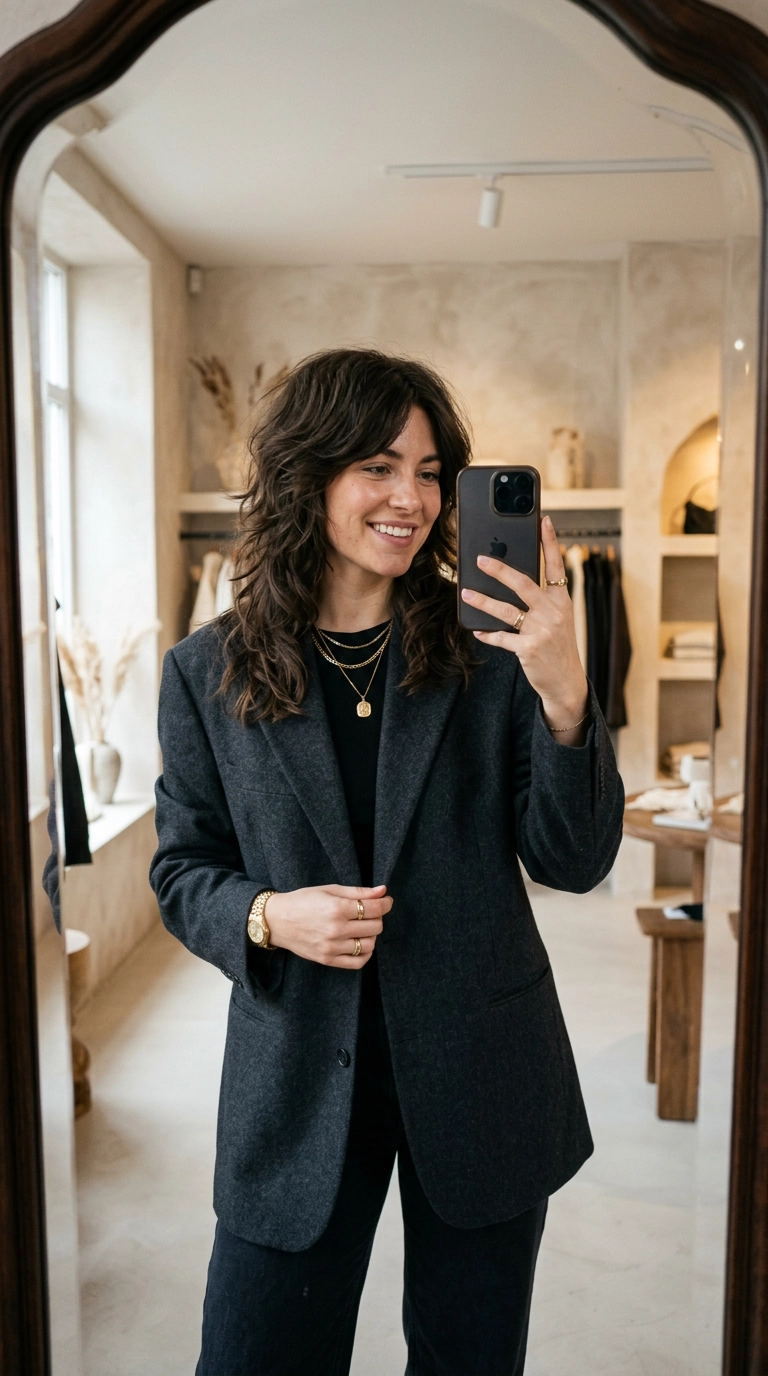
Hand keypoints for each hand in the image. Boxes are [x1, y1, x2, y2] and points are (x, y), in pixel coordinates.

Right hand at [264, 884, 391, 967]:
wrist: (276, 920)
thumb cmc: (302, 901)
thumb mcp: (329, 890)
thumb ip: (358, 892)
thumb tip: (383, 891)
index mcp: (337, 908)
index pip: (374, 909)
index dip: (385, 904)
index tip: (386, 901)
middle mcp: (336, 929)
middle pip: (375, 926)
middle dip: (377, 917)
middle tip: (370, 912)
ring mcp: (332, 947)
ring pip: (369, 944)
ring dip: (371, 935)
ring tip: (362, 928)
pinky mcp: (327, 960)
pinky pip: (358, 962)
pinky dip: (365, 953)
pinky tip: (359, 943)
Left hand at [460, 515, 588, 734]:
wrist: (567, 682)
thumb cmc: (558, 647)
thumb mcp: (558, 620)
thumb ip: (541, 601)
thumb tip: (511, 583)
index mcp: (562, 601)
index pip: (556, 565)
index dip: (549, 541)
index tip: (544, 519)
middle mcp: (553, 612)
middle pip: (523, 583)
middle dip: (499, 569)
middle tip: (480, 559)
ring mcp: (541, 630)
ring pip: (506, 610)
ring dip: (482, 600)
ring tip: (465, 592)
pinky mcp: (529, 648)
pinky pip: (501, 637)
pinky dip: (488, 634)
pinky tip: (478, 630)